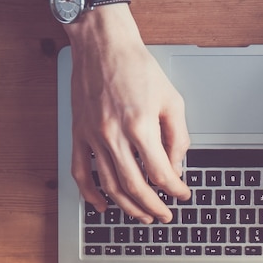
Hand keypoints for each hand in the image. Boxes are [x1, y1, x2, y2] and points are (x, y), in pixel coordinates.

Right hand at [66, 3, 190, 223]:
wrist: (103, 45)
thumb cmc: (138, 68)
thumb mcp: (171, 100)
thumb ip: (178, 136)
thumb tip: (177, 165)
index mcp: (141, 126)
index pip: (160, 173)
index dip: (175, 189)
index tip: (183, 194)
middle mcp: (114, 135)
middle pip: (135, 186)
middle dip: (153, 207)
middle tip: (165, 215)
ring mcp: (93, 136)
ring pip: (109, 185)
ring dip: (127, 206)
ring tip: (143, 216)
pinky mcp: (79, 133)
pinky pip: (80, 171)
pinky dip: (90, 194)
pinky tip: (103, 205)